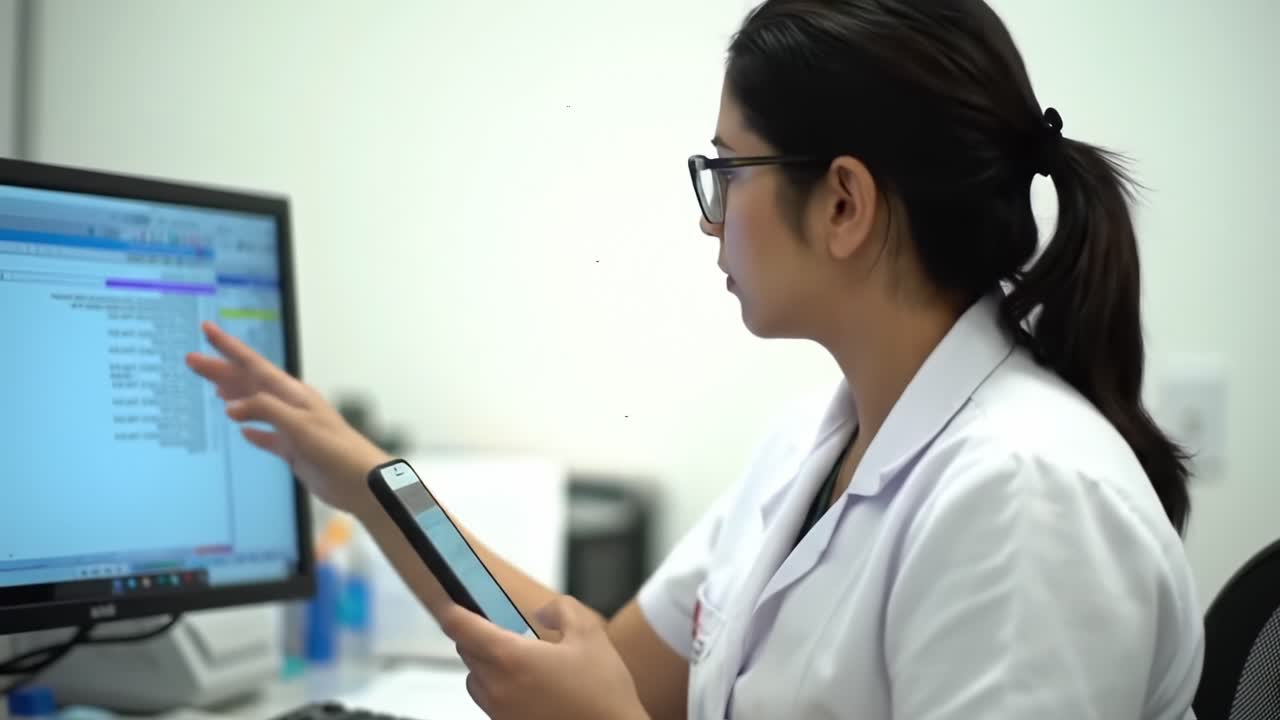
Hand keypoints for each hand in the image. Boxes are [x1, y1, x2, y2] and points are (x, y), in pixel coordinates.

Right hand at [186, 322, 388, 513]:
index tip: (208, 330)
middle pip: (249, 382)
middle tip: (192, 359)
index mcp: (292, 394)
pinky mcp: (294, 450)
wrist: (360, 481)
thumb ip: (266, 411)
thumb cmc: (336, 451)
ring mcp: (292, 427)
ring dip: (233, 395)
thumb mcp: (299, 426)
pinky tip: (243, 432)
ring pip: (255, 406)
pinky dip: (254, 432)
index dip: (229, 347)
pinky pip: (268, 436)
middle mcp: (291, 406)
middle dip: (220, 370)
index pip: (253, 364)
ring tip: (213, 387)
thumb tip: (231, 408)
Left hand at [441, 596, 649, 719]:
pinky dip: (499, 687)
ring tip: (520, 659)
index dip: (451, 610)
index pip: (461, 628)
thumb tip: (542, 612)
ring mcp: (499, 712)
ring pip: (475, 678)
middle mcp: (497, 687)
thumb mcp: (589, 634)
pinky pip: (490, 701)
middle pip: (467, 652)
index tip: (449, 601)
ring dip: (487, 663)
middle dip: (478, 634)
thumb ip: (562, 610)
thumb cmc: (601, 693)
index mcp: (511, 658)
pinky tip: (531, 685)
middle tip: (502, 626)